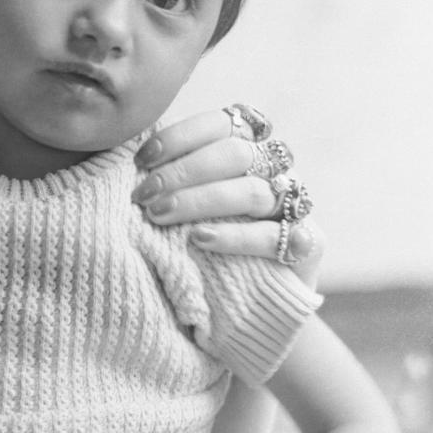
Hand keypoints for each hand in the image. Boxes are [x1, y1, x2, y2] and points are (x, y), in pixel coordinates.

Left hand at [131, 105, 323, 281]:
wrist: (246, 308)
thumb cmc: (204, 245)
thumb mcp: (185, 207)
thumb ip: (169, 179)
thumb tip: (125, 160)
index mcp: (249, 149)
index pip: (222, 123)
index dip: (181, 136)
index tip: (142, 160)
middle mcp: (277, 171)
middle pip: (236, 154)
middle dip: (184, 171)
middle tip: (144, 196)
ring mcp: (295, 206)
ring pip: (253, 192)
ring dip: (200, 201)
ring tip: (160, 216)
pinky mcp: (308, 245)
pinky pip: (274, 236)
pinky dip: (235, 237)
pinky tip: (200, 239)